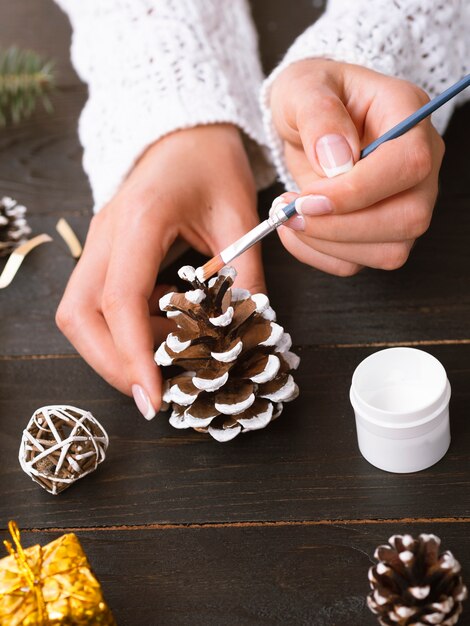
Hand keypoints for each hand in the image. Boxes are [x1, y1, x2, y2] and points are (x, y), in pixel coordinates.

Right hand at [56, 124, 264, 417]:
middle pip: (78, 315)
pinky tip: (166, 332)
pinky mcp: (106, 252)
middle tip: (153, 393)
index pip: (121, 300)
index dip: (133, 354)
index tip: (153, 398)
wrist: (186, 131)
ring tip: (169, 361)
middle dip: (110, 363)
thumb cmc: (213, 162)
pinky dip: (126, 331)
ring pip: (80, 313)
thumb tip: (252, 331)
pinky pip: (98, 304)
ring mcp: (99, 243)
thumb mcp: (240, 215)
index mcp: (140, 220)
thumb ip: (246, 274)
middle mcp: (106, 234)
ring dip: (116, 350)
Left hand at [269, 59, 444, 275]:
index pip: (408, 164)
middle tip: (292, 211)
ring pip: (389, 251)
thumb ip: (319, 114)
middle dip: (341, 227)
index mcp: (408, 116)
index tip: (308, 195)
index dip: (358, 190)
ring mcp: (406, 203)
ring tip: (289, 215)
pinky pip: (358, 263)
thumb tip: (337, 159)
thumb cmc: (312, 96)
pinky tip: (296, 229)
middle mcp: (419, 166)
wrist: (308, 120)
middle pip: (409, 218)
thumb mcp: (303, 87)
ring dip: (328, 245)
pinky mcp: (382, 231)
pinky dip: (319, 255)